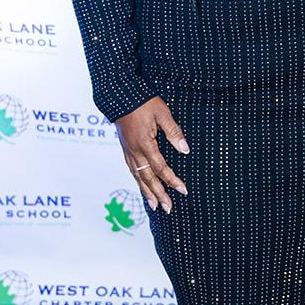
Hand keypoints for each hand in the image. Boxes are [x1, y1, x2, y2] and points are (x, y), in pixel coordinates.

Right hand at [116, 97, 188, 213]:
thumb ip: (174, 132)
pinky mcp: (125, 148)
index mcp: (145, 144)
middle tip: (168, 208)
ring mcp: (128, 151)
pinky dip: (138, 181)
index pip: (161, 168)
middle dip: (159, 194)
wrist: (120, 95)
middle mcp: (135, 152)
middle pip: (148, 178)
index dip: (172, 180)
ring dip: (147, 192)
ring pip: (138, 177)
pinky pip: (132, 170)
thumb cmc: (143, 102)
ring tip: (155, 206)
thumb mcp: (163, 113)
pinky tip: (142, 186)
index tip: (183, 190)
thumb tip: (185, 150)